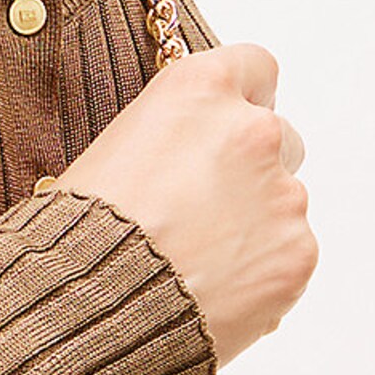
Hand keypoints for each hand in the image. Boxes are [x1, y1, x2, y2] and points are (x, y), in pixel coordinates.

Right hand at [40, 42, 315, 370]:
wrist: (86, 308)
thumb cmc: (78, 230)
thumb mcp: (114, 150)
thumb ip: (175, 137)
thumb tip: (194, 159)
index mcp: (199, 90)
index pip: (253, 66)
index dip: (239, 99)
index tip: (224, 126)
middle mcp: (253, 130)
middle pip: (277, 137)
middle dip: (249, 168)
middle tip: (202, 207)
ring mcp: (285, 195)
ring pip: (284, 202)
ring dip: (253, 224)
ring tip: (194, 262)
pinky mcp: (297, 255)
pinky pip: (287, 256)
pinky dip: (259, 273)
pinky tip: (210, 291)